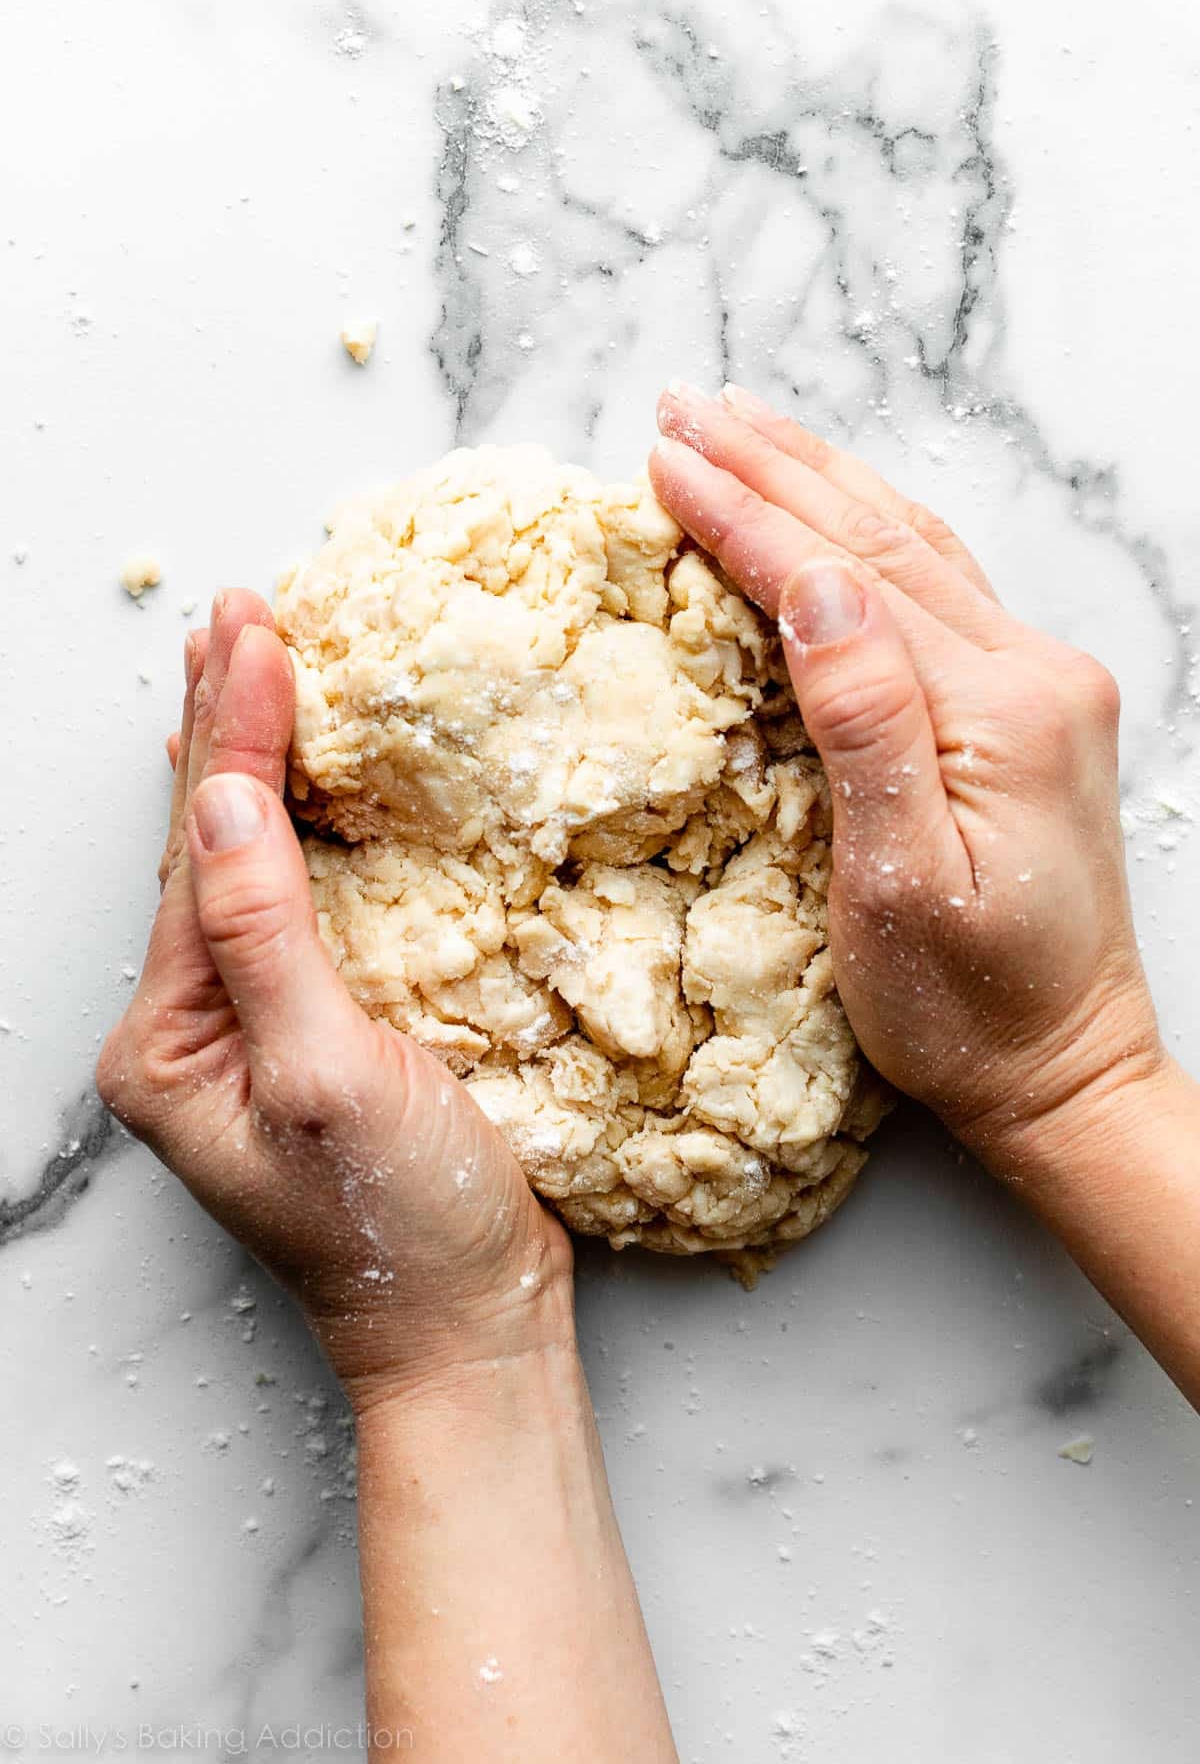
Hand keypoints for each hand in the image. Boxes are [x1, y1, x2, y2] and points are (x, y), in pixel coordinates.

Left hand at [97, 591, 571, 1409]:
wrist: (470, 1324)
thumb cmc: (400, 1226)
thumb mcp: (326, 1079)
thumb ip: (267, 937)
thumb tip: (218, 800)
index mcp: (173, 1041)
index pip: (202, 852)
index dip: (234, 734)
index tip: (261, 630)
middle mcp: (194, 1029)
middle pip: (204, 846)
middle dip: (225, 724)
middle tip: (242, 614)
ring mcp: (251, 1030)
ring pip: (244, 864)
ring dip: (250, 759)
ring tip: (248, 664)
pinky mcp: (317, 1029)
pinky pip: (294, 900)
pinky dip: (294, 824)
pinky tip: (289, 786)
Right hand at [649, 382, 1166, 1168]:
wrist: (1067, 1072)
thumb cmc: (971, 1009)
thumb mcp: (900, 887)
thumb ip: (866, 724)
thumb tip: (815, 589)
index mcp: (998, 715)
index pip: (845, 583)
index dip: (747, 517)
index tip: (664, 460)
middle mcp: (1034, 677)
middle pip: (881, 540)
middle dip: (774, 466)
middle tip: (682, 407)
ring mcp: (1040, 686)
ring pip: (914, 548)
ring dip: (821, 480)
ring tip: (742, 425)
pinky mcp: (1032, 710)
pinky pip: (938, 588)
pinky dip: (870, 532)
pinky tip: (835, 509)